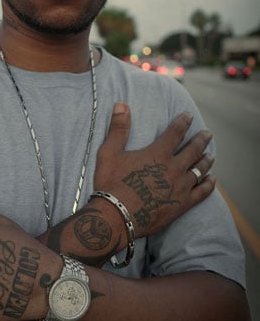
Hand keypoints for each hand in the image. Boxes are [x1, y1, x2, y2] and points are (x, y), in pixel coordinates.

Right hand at [91, 103, 214, 238]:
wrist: (117, 216)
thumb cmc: (111, 183)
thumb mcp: (109, 153)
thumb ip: (118, 128)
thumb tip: (121, 104)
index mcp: (158, 154)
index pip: (175, 133)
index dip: (183, 122)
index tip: (188, 116)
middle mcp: (174, 168)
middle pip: (193, 150)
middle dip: (201, 139)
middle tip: (208, 133)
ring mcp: (180, 187)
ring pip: (200, 169)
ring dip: (206, 160)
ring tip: (210, 155)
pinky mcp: (182, 204)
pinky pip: (202, 192)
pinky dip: (209, 184)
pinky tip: (211, 180)